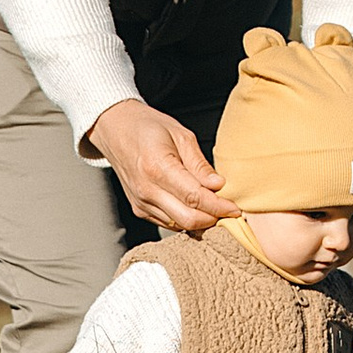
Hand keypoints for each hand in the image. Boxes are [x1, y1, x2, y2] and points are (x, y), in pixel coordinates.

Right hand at [85, 100, 233, 232]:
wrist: (116, 130)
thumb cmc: (149, 128)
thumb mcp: (181, 135)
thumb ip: (199, 164)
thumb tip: (219, 185)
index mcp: (157, 167)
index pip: (194, 197)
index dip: (219, 206)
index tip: (236, 208)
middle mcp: (146, 190)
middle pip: (188, 219)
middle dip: (213, 218)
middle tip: (229, 211)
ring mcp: (141, 203)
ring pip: (179, 225)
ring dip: (201, 221)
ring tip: (215, 208)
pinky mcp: (140, 210)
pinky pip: (168, 223)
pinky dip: (185, 219)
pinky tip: (196, 208)